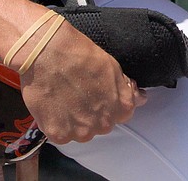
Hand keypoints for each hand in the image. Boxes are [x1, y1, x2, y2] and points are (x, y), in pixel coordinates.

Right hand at [20, 21, 145, 143]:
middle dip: (93, 111)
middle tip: (79, 91)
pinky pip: (61, 134)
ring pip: (80, 131)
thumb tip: (140, 98)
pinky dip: (57, 122)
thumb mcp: (111, 65)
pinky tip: (54, 103)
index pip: (123, 113)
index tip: (100, 91)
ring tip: (64, 96)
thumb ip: (125, 88)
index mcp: (120, 107)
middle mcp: (103, 124)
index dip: (110, 100)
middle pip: (100, 124)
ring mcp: (80, 132)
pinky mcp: (58, 135)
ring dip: (75, 119)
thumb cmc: (79, 53)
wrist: (47, 51)